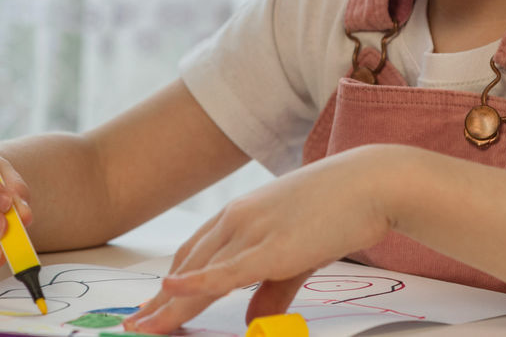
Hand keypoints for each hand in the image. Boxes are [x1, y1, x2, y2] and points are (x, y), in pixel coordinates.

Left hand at [123, 146, 398, 333]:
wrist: (371, 183)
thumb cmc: (340, 211)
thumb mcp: (299, 254)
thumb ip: (272, 289)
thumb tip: (253, 321)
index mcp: (241, 214)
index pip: (194, 254)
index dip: (170, 283)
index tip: (151, 306)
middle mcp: (237, 219)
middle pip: (186, 266)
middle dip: (158, 301)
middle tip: (134, 325)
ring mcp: (251, 231)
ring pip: (197, 275)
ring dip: (167, 305)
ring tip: (142, 328)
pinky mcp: (270, 247)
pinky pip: (224, 272)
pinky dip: (194, 285)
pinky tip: (169, 294)